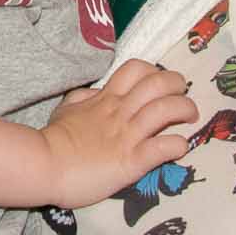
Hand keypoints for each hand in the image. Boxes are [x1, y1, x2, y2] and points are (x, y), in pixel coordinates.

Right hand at [39, 59, 195, 206]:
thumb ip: (84, 98)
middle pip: (157, 84)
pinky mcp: (131, 162)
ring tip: (191, 115)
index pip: (135, 69)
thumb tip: (95, 93)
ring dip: (184, 109)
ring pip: (164, 110)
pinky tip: (181, 147)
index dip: (153, 70)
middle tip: (182, 92)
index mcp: (106, 99)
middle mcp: (120, 112)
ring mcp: (127, 136)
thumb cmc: (53, 139)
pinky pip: (161, 148)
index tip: (159, 80)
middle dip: (176, 83)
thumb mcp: (66, 108)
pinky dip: (177, 145)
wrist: (43, 165)